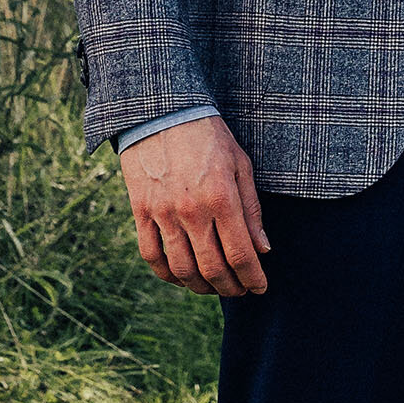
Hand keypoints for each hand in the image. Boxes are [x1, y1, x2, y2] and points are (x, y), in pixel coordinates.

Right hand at [120, 115, 269, 296]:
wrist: (160, 112)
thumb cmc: (208, 136)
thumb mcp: (240, 165)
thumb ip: (252, 210)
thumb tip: (263, 249)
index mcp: (221, 198)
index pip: (241, 254)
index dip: (253, 278)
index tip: (260, 288)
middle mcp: (191, 210)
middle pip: (212, 268)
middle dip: (231, 288)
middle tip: (240, 290)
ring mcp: (162, 213)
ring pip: (182, 269)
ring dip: (201, 287)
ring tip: (214, 287)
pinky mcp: (140, 212)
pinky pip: (151, 256)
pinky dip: (168, 274)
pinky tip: (182, 277)